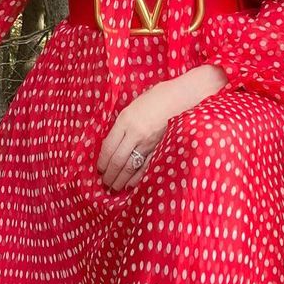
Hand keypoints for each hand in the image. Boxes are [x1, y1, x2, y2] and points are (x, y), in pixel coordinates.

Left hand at [97, 64, 227, 191]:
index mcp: (125, 120)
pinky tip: (131, 184)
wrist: (184, 96)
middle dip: (109, 174)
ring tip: (114, 187)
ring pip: (130, 167)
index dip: (102, 161)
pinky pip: (146, 167)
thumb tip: (113, 142)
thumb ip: (123, 124)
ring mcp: (149, 143)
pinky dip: (137, 178)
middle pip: (117, 160)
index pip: (108, 147)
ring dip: (120, 179)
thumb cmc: (158, 97)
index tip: (99, 169)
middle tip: (105, 182)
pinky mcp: (161, 148)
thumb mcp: (134, 106)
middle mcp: (135, 133)